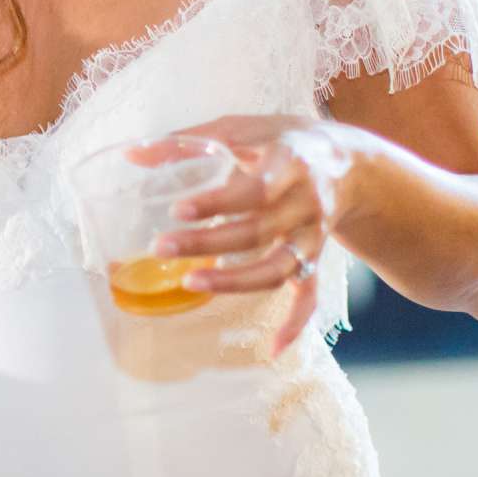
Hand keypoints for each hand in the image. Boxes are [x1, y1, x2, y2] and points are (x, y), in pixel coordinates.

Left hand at [133, 115, 354, 355]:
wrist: (347, 160)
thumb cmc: (281, 141)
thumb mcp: (241, 128)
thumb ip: (187, 141)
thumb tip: (130, 154)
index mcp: (290, 162)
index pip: (255, 190)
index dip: (218, 203)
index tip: (177, 210)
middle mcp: (306, 202)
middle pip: (259, 232)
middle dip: (208, 244)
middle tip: (160, 247)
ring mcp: (314, 235)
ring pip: (280, 268)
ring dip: (236, 283)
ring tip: (190, 284)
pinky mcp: (317, 257)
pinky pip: (310, 294)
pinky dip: (296, 322)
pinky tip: (274, 348)